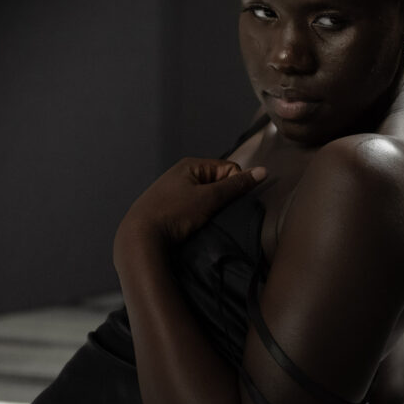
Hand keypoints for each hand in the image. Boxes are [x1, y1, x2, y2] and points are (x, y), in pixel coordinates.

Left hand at [118, 158, 266, 245]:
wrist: (140, 237)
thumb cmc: (173, 213)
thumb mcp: (209, 198)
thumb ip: (236, 186)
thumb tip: (262, 172)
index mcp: (190, 165)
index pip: (229, 168)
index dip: (236, 185)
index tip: (231, 203)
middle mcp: (181, 175)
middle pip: (218, 183)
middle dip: (224, 199)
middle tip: (218, 214)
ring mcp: (174, 192)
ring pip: (206, 198)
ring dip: (212, 210)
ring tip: (206, 222)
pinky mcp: (170, 209)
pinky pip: (194, 209)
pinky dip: (199, 217)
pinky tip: (195, 227)